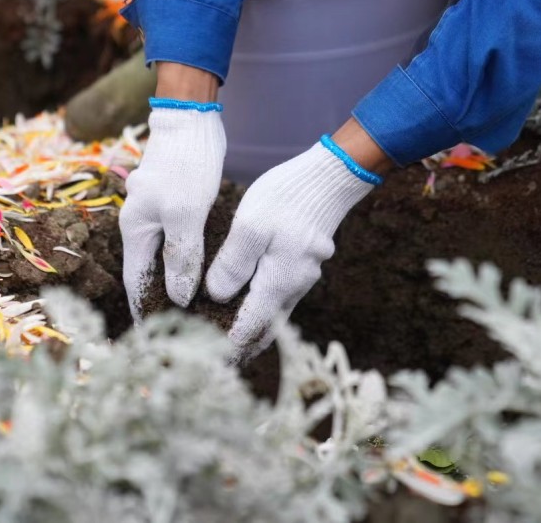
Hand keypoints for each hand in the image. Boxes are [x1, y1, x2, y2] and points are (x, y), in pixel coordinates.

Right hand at [120, 93, 224, 319]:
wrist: (190, 119)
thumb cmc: (185, 164)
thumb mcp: (184, 213)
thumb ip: (180, 255)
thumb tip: (178, 297)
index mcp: (136, 229)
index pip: (136, 282)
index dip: (144, 311)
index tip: (150, 342)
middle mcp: (141, 224)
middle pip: (148, 273)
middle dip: (160, 303)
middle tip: (179, 334)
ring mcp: (157, 213)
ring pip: (164, 259)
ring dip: (176, 283)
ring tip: (195, 312)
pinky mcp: (176, 204)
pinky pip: (179, 242)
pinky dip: (188, 262)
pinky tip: (205, 274)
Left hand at [206, 132, 382, 362]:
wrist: (331, 175)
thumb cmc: (287, 197)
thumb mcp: (250, 227)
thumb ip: (233, 265)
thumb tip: (217, 297)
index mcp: (280, 281)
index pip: (251, 329)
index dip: (229, 348)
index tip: (210, 364)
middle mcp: (296, 286)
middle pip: (267, 328)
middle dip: (243, 347)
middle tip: (219, 364)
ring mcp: (304, 275)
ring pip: (276, 313)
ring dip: (254, 329)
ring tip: (229, 342)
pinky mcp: (304, 262)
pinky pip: (282, 296)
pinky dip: (264, 309)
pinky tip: (250, 306)